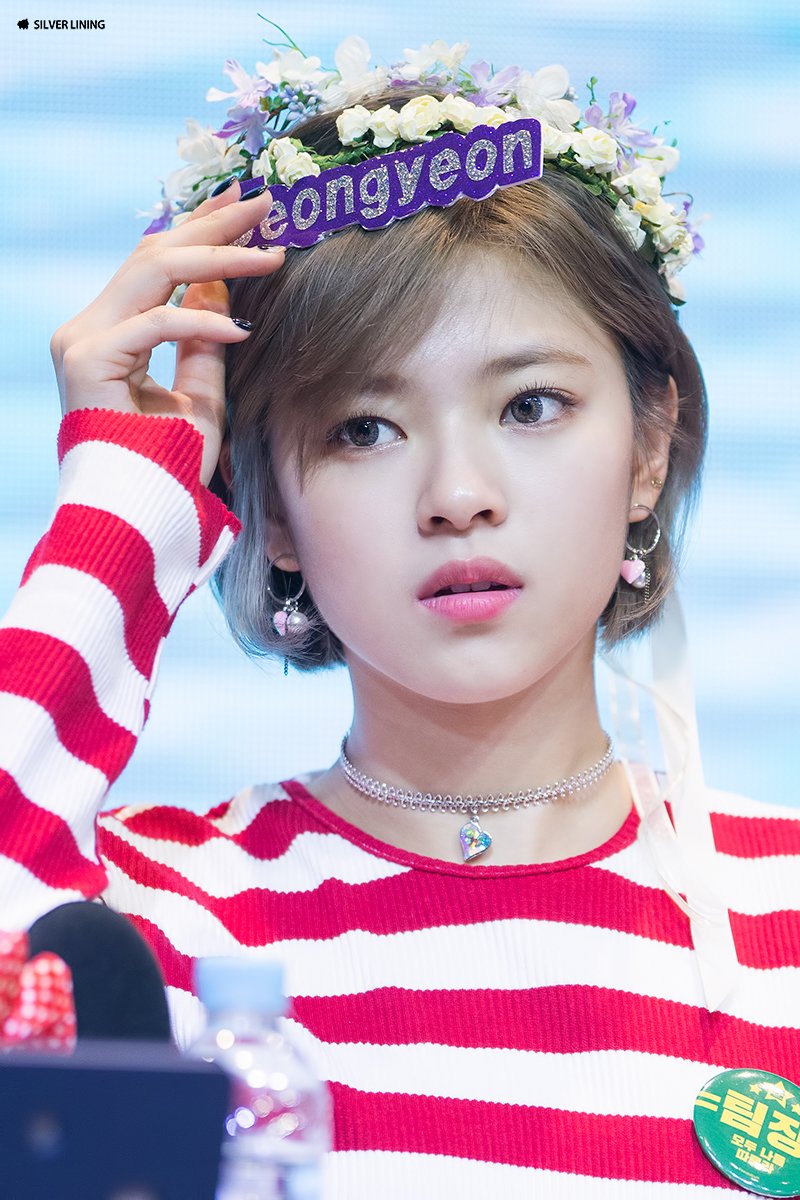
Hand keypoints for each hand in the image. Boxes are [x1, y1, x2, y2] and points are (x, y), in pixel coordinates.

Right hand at [49, 181, 281, 485]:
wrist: (144, 517)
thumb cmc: (170, 465)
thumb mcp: (199, 393)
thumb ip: (203, 340)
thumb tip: (220, 288)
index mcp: (109, 332)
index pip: (154, 262)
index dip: (201, 229)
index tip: (244, 206)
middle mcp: (88, 328)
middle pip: (153, 253)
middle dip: (213, 225)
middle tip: (265, 205)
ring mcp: (81, 341)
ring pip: (153, 272)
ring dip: (218, 258)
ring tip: (271, 252)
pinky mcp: (87, 361)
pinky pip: (154, 325)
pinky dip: (201, 324)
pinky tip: (243, 330)